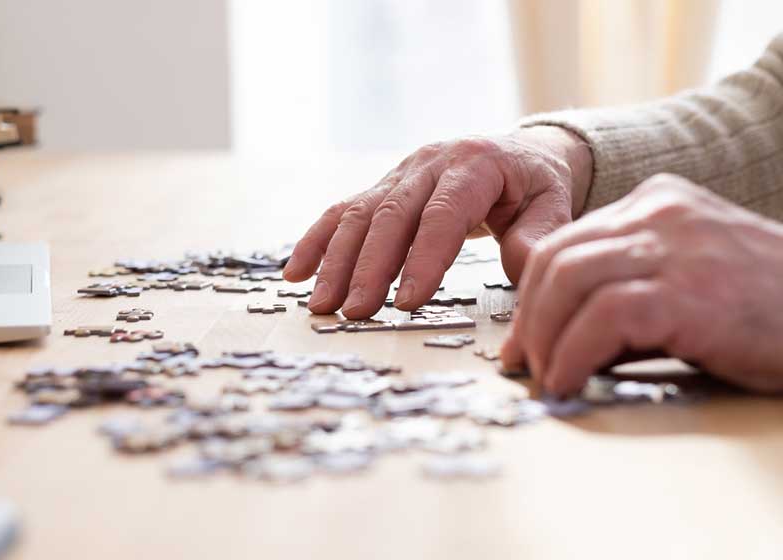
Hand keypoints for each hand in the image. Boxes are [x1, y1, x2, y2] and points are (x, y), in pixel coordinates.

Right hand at [283, 127, 592, 317]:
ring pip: (358, 213)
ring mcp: (400, 173)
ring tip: (323, 304)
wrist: (518, 153)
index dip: (423, 258)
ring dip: (336, 260)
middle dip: (369, 266)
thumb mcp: (553, 205)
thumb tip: (523, 275)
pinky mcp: (382, 187)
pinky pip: (342, 211)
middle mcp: (429, 164)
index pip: (442, 214)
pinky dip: (317, 241)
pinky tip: (296, 272)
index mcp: (475, 165)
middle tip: (355, 312)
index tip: (408, 302)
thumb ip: (538, 238)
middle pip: (390, 214)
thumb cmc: (535, 185)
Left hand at [501, 174, 782, 394]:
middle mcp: (661, 213)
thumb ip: (628, 288)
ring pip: (568, 280)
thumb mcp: (688, 280)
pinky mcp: (689, 291)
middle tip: (522, 361)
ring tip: (544, 376)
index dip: (533, 295)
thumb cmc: (766, 311)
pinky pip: (602, 318)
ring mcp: (676, 247)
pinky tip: (567, 382)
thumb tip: (557, 338)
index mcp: (658, 204)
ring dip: (543, 337)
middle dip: (528, 317)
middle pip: (557, 258)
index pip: (568, 242)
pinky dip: (572, 354)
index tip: (524, 337)